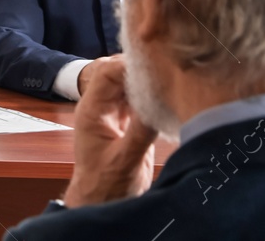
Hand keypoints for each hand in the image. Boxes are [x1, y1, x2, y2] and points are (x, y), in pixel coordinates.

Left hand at [62, 55, 157, 206]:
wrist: (101, 202)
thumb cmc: (106, 185)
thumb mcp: (125, 159)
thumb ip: (140, 132)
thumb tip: (158, 103)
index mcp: (91, 111)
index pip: (106, 73)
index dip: (128, 64)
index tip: (155, 62)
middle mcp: (100, 108)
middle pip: (118, 74)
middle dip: (141, 68)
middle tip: (168, 67)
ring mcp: (113, 114)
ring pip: (129, 86)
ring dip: (148, 82)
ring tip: (173, 78)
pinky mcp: (126, 124)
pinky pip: (137, 101)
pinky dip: (151, 97)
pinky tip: (169, 96)